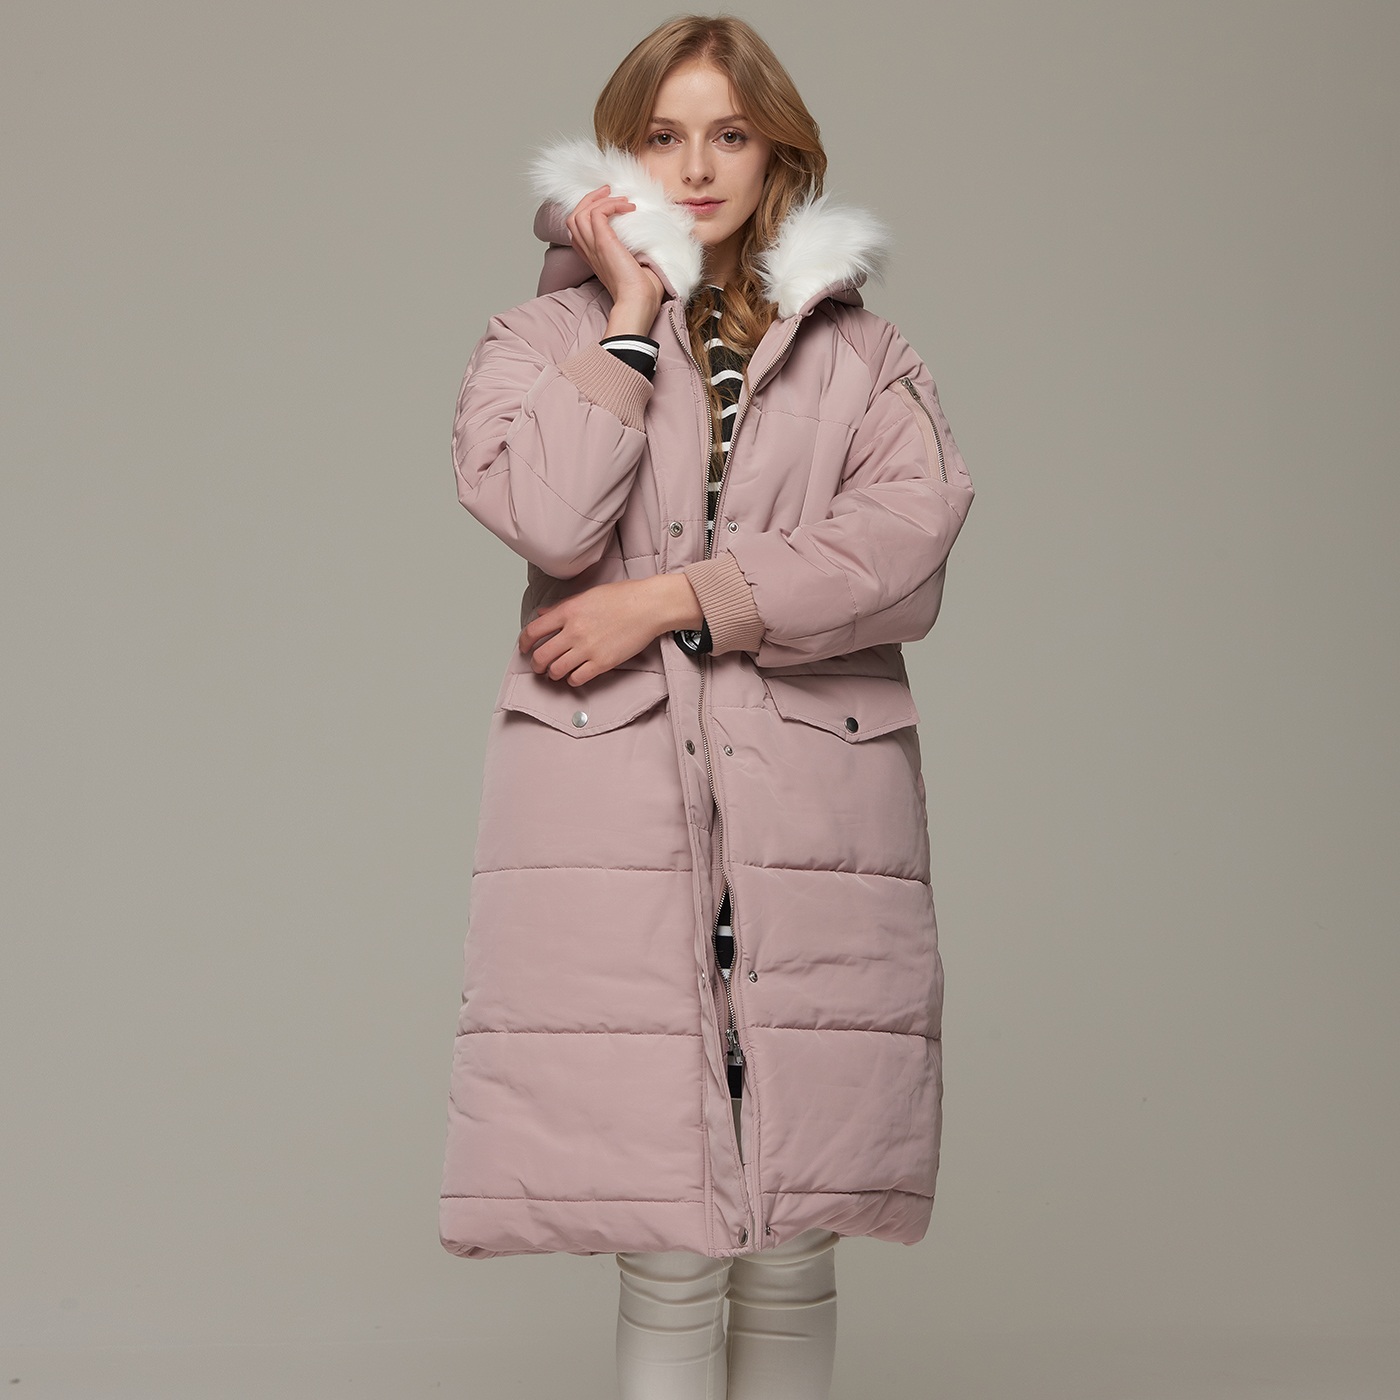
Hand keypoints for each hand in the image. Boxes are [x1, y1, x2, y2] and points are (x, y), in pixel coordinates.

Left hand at [519, 575, 703, 685]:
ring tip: (557, 672)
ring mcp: (588, 648)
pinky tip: (575, 675)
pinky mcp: (602, 662)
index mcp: (568, 611)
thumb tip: (542, 614)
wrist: (648, 606)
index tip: (525, 648)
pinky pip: (576, 678)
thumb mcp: (587, 595)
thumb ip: (562, 607)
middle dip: (536, 664)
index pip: (533, 631)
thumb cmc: (623, 597)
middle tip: (539, 666)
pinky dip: (572, 679)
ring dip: (553, 674)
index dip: (524, 643)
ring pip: (556, 670)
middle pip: (541, 656)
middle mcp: (574, 631)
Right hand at [566, 184, 664, 331]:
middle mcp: (588, 251)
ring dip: (599, 200)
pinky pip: (597, 213)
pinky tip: (627, 208)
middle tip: (608, 191)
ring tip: (619, 198)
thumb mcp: (635, 265)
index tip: (609, 203)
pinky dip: (611, 205)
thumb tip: (649, 236)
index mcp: (592, 257)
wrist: (638, 301)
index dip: (588, 211)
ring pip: (580, 213)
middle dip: (589, 199)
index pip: (577, 229)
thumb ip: (634, 250)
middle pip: (573, 217)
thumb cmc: (642, 291)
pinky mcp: (603, 242)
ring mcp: (593, 247)